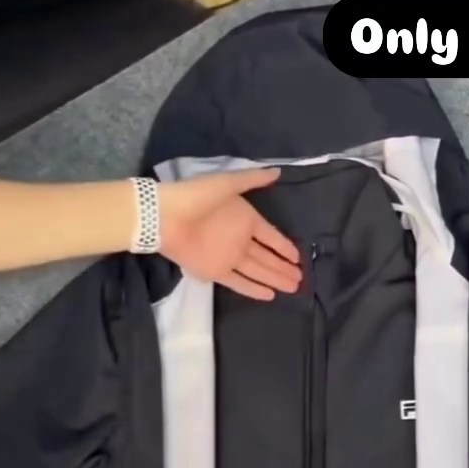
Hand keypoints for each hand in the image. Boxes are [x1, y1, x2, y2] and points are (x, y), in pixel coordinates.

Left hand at [158, 169, 301, 300]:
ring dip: (275, 280)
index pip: (271, 236)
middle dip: (284, 268)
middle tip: (301, 278)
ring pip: (258, 271)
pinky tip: (270, 295)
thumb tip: (278, 172)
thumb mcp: (228, 183)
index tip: (299, 257)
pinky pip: (239, 282)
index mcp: (245, 219)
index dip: (284, 247)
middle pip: (267, 258)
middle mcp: (240, 241)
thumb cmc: (197, 196)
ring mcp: (228, 257)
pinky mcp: (216, 272)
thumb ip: (253, 180)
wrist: (167, 216)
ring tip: (293, 288)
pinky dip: (253, 289)